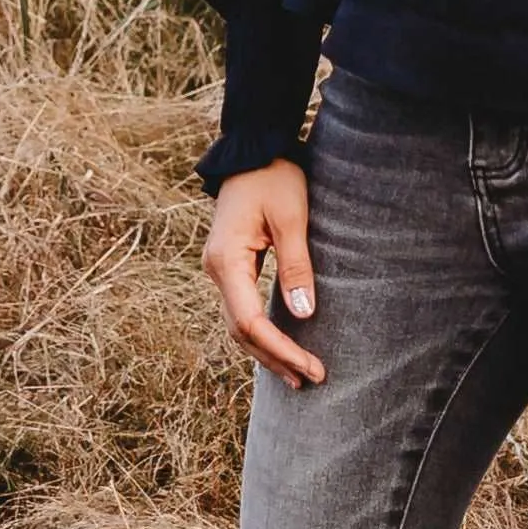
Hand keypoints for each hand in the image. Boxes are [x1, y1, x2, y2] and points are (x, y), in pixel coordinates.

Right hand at [204, 164, 322, 386]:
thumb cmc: (274, 178)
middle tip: (310, 378)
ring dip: (266, 350)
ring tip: (297, 374)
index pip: (250, 321)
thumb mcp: (292, 218)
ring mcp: (221, 269)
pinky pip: (242, 308)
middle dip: (275, 357)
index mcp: (227, 260)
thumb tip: (303, 315)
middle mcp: (217, 270)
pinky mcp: (231, 266)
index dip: (280, 349)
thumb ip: (296, 266)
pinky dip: (261, 331)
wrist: (253, 150)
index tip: (310, 366)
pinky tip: (280, 344)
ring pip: (239, 323)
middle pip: (241, 330)